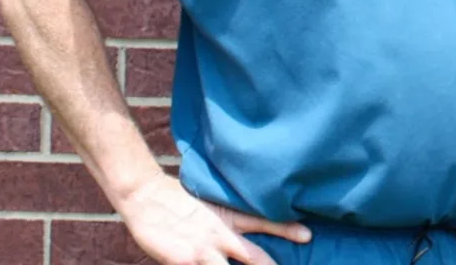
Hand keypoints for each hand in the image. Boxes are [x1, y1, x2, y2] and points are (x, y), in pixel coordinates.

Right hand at [115, 172, 310, 264]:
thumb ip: (232, 218)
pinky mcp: (185, 261)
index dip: (286, 229)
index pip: (265, 221)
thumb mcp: (212, 206)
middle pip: (255, 256)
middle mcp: (221, 234)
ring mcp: (203, 250)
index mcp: (229, 218)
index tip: (308, 235)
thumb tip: (248, 227)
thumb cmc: (180, 202)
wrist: (147, 198)